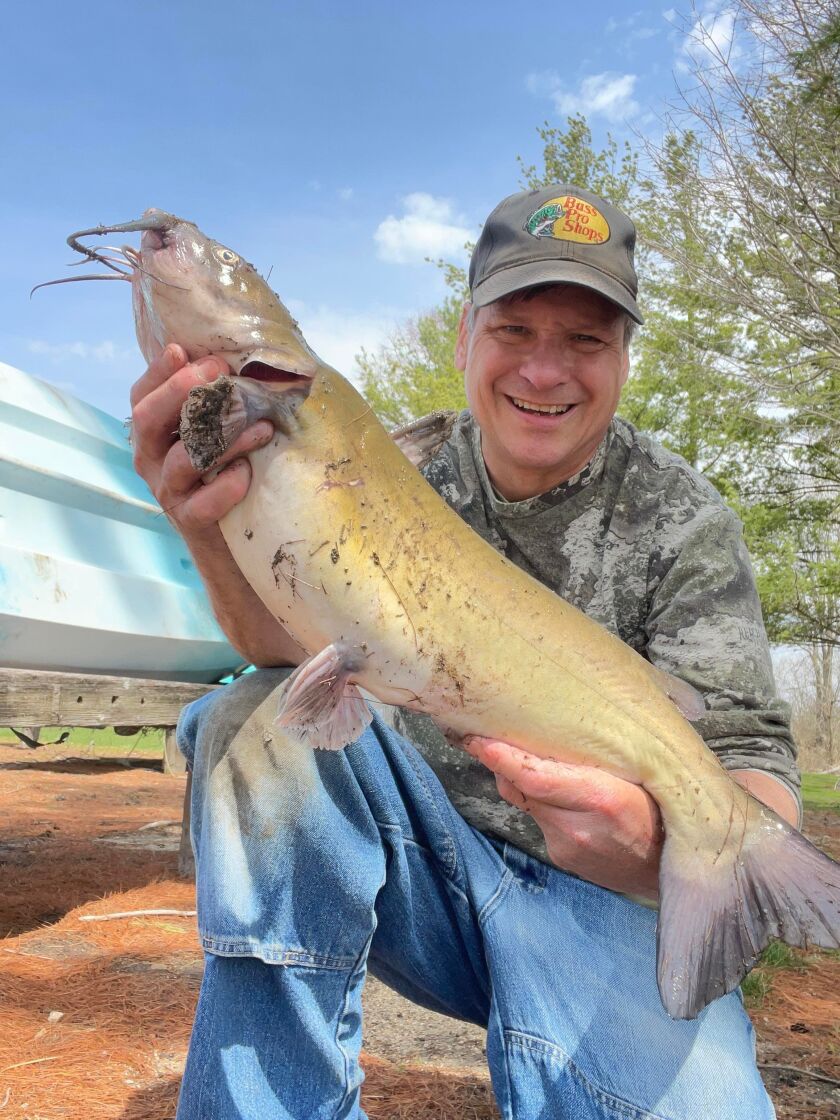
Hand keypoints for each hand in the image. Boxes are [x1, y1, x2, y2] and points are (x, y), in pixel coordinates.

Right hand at [130, 344, 274, 537]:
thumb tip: (238, 358)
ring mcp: (167, 490)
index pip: (142, 395)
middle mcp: (150, 459)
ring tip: (260, 426)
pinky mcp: (189, 520)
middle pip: (148, 420)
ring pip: (185, 459)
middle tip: (217, 372)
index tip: (182, 350)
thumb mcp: (211, 434)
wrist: (224, 540)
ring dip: (224, 438)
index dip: (159, 372)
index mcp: (152, 433)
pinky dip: (227, 487)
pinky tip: (248, 471)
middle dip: (180, 391)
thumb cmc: (221, 473)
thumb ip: (213, 401)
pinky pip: (204, 504)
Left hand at [463, 737, 662, 899]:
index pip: (534, 776)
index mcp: (602, 798)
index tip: (476, 738)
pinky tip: (553, 788)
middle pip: (520, 786)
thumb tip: (565, 719)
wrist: (677, 872)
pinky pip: (539, 818)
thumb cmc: (668, 808)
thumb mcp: (647, 772)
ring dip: (519, 778)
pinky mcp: (562, 857)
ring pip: (526, 801)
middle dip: (499, 758)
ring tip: (520, 750)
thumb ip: (605, 752)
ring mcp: (566, 846)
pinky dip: (540, 800)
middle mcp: (577, 826)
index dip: (501, 756)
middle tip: (482, 729)